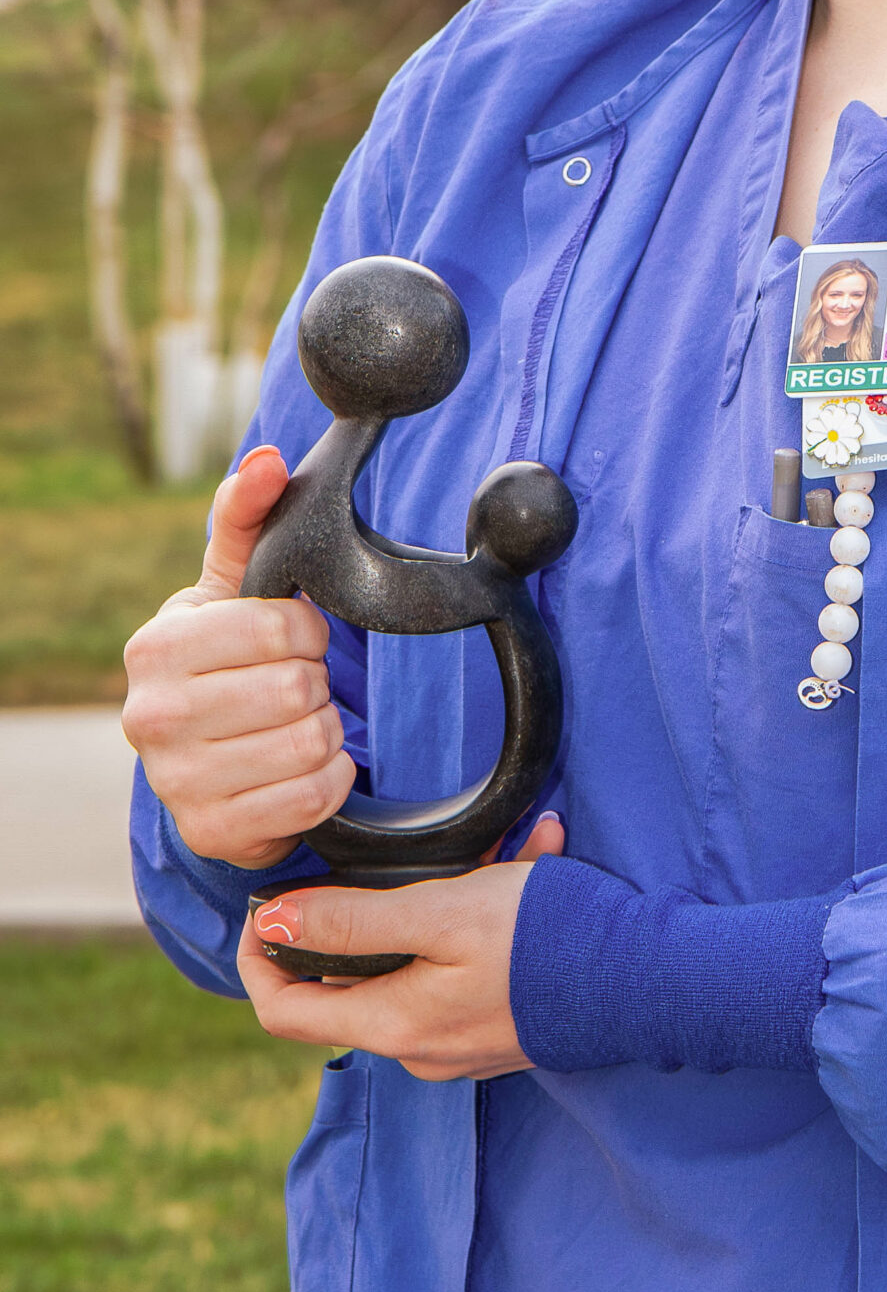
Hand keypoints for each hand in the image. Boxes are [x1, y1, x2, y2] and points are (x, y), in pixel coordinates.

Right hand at [122, 448, 353, 869]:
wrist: (209, 757)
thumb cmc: (227, 658)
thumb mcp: (233, 587)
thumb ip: (246, 516)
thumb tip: (267, 461)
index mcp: (156, 647)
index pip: (278, 627)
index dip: (308, 631)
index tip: (297, 640)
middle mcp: (150, 717)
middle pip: (296, 689)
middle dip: (317, 684)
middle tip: (301, 686)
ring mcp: (175, 781)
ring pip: (307, 744)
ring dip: (327, 731)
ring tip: (302, 723)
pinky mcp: (211, 831)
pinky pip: (311, 797)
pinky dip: (331, 779)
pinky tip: (311, 765)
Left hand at [236, 814, 565, 1078]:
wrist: (651, 981)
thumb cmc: (547, 940)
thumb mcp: (442, 912)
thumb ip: (353, 921)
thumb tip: (271, 926)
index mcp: (394, 1026)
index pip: (280, 1010)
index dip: (257, 956)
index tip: (267, 903)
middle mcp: (419, 1050)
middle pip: (345, 986)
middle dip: (360, 916)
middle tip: (390, 861)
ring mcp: (459, 1044)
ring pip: (411, 969)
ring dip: (432, 909)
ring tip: (490, 852)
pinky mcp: (497, 1028)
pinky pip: (461, 971)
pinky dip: (478, 922)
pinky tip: (528, 864)